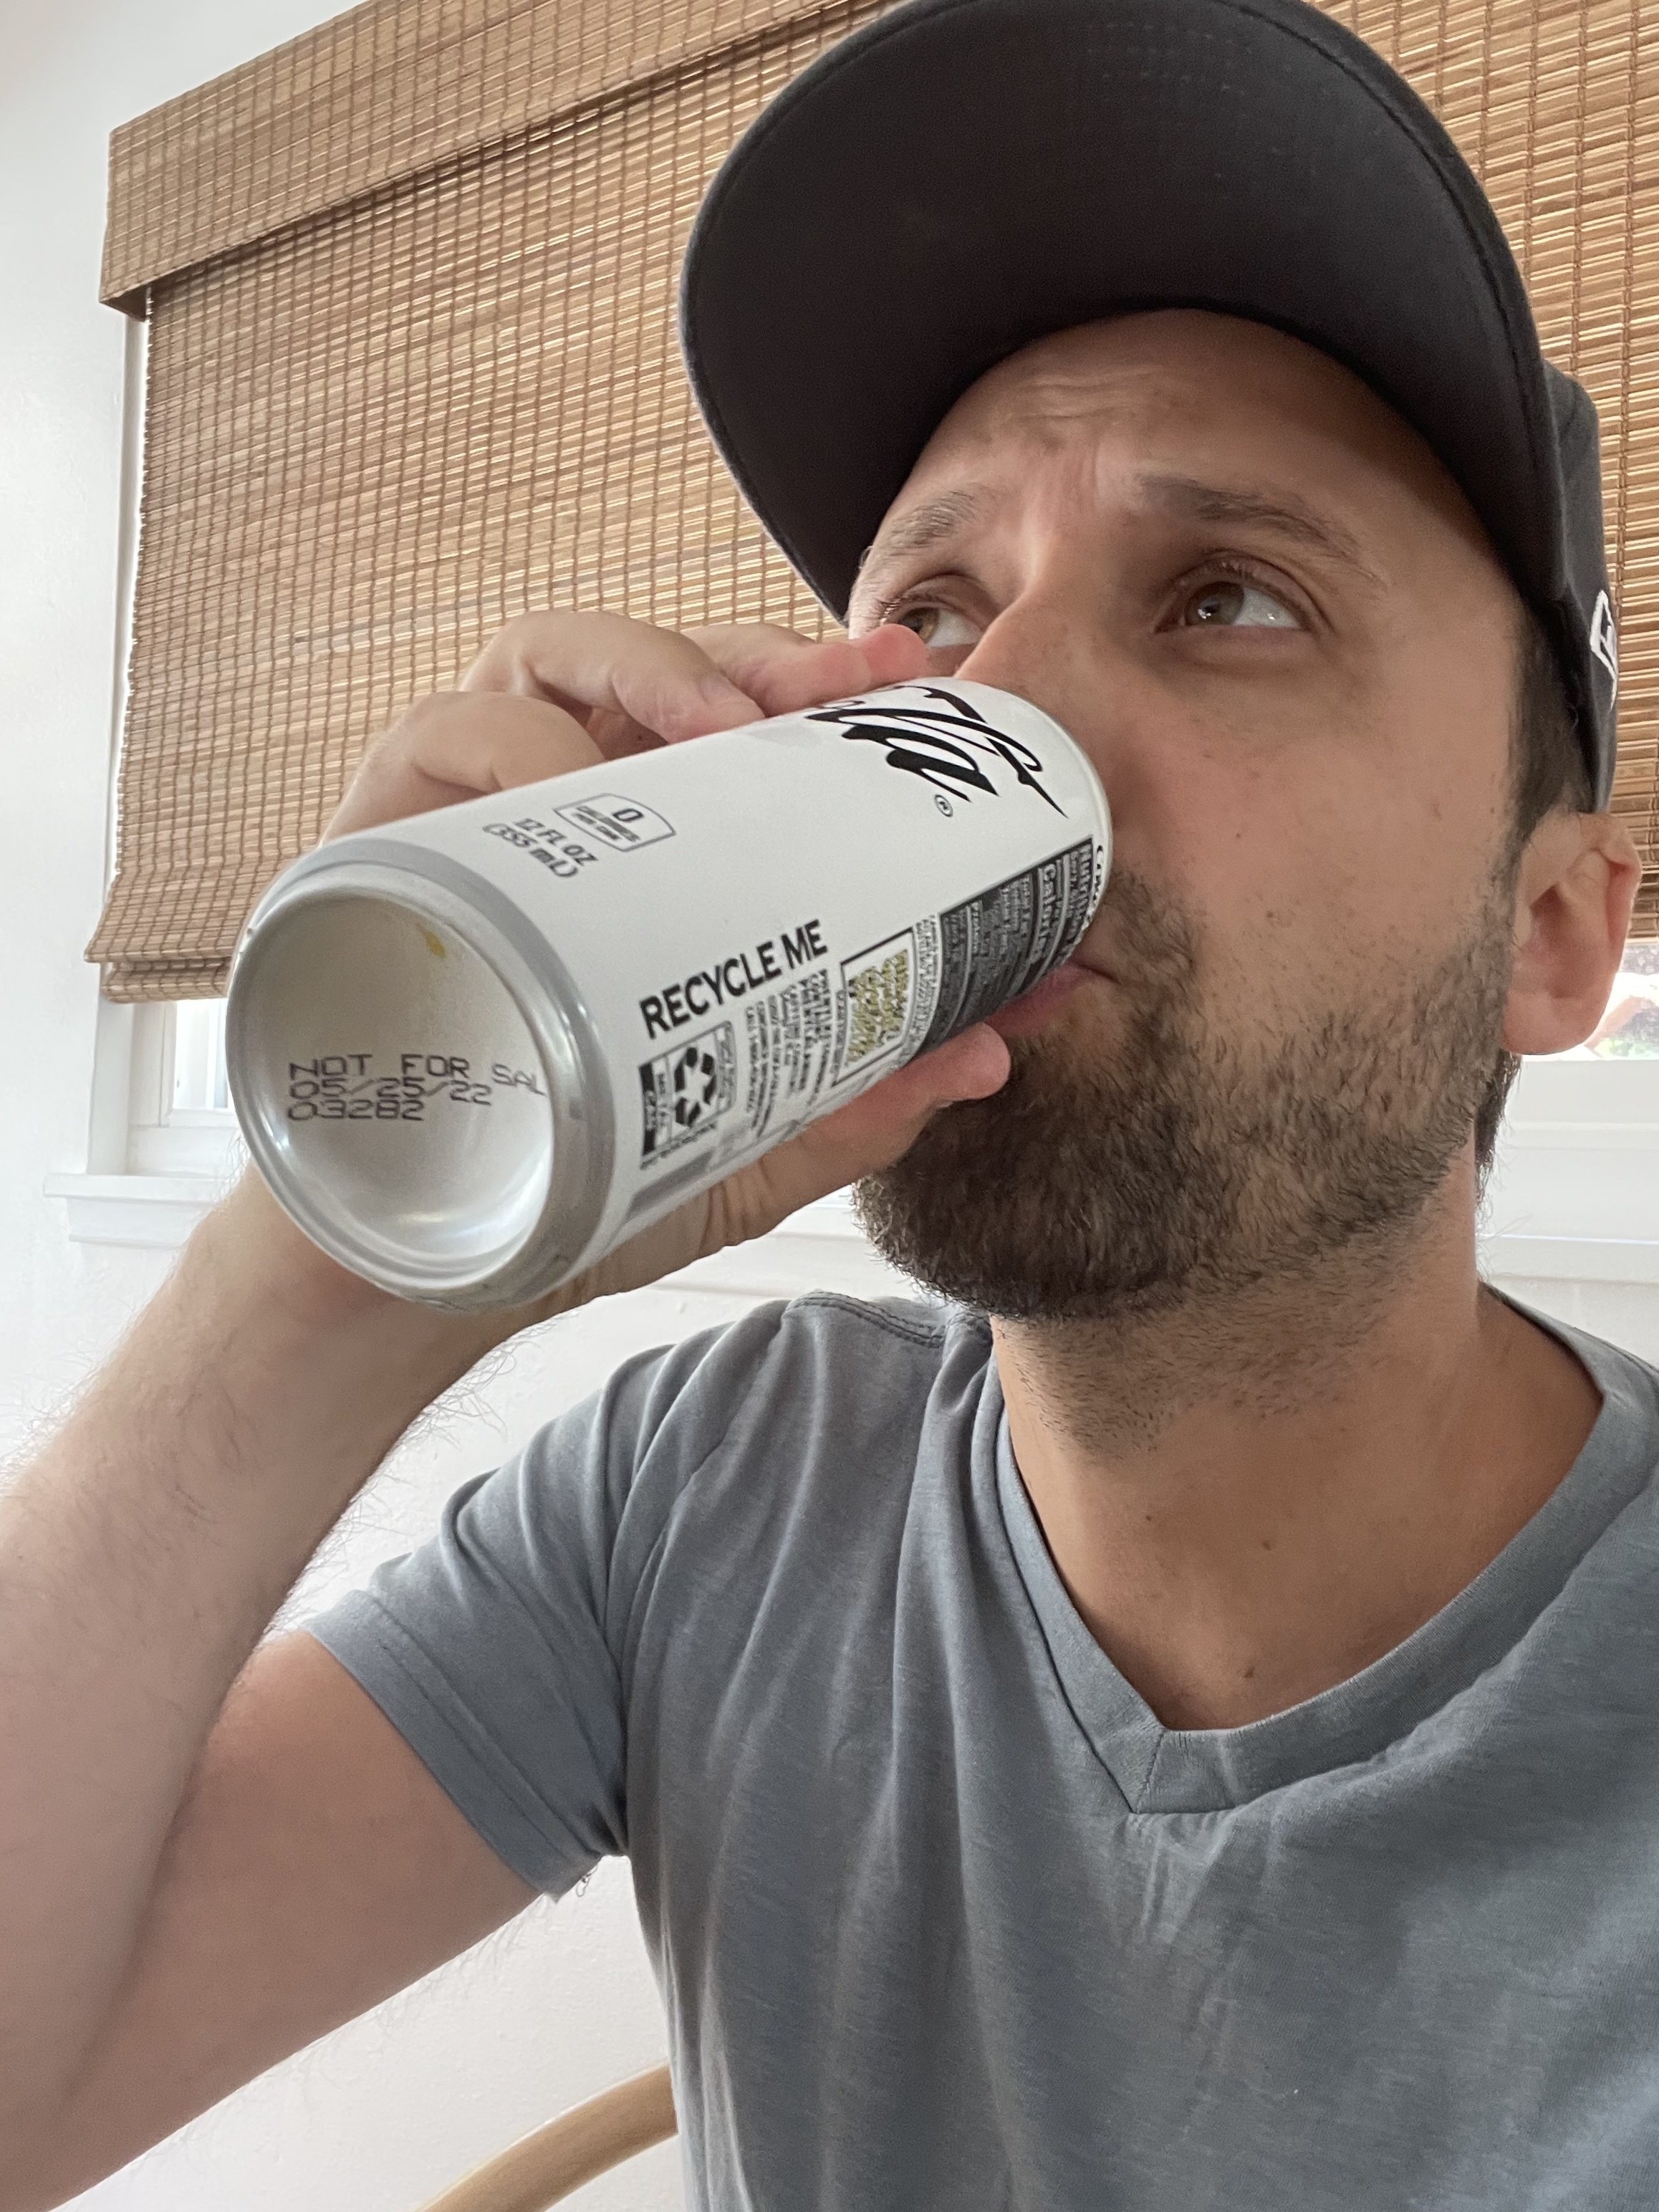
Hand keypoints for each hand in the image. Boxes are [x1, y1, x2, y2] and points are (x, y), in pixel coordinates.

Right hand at [297, 612, 1012, 1319]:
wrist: (419, 1278)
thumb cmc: (570, 1185)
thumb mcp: (737, 1147)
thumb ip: (854, 1102)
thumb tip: (991, 1055)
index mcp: (645, 852)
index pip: (736, 726)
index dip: (817, 683)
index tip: (907, 675)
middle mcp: (558, 806)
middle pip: (654, 665)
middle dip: (752, 652)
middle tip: (835, 685)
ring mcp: (464, 812)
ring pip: (540, 659)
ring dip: (641, 666)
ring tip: (720, 727)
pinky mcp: (374, 840)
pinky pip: (435, 739)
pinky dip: (509, 746)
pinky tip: (571, 791)